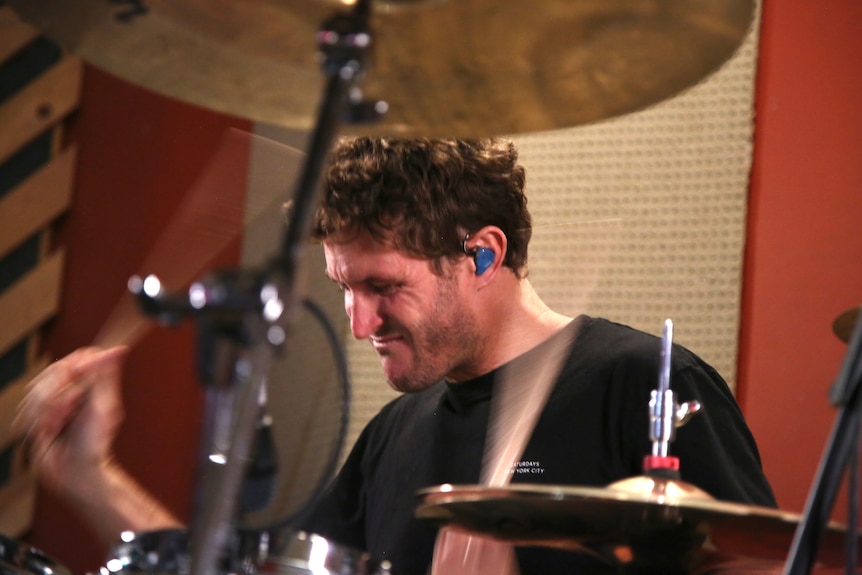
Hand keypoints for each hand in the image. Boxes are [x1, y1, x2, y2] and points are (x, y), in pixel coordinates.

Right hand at [14, 346, 127, 497]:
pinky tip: (49, 431)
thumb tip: (119, 349)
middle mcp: (69, 389)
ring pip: (39, 389)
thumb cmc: (94, 442)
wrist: (74, 471)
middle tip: (69, 411)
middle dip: (60, 392)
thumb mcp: (103, 406)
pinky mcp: (34, 416)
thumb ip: (105, 376)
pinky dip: (40, 420)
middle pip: (56, 371)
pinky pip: (29, 408)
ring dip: (51, 409)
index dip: (75, 366)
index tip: (76, 378)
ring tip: (61, 425)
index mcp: (89, 384)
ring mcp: (50, 401)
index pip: (78, 358)